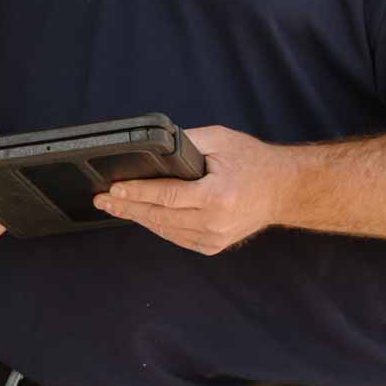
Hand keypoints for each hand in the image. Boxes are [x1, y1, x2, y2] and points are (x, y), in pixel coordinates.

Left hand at [96, 124, 282, 260]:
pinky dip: (158, 226)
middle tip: (102, 199)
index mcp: (217, 196)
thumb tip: (154, 145)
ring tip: (115, 207)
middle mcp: (215, 222)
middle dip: (127, 207)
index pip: (166, 196)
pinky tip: (142, 216)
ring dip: (138, 217)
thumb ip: (186, 142)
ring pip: (165, 230)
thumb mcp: (220, 140)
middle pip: (159, 216)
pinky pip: (176, 237)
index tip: (113, 189)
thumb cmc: (253, 162)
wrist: (283, 190)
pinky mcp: (213, 246)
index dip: (136, 193)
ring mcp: (214, 238)